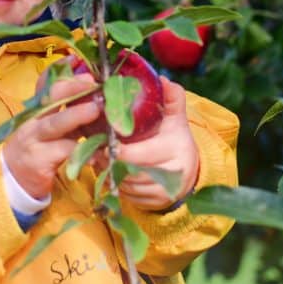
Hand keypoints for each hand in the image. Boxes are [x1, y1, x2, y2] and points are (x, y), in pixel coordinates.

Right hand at [3, 73, 100, 199]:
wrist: (14, 179)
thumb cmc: (39, 148)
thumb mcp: (49, 126)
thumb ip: (67, 111)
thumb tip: (97, 93)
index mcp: (37, 109)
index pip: (45, 82)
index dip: (60, 69)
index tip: (76, 58)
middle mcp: (33, 120)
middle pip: (49, 98)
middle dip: (72, 87)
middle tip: (93, 82)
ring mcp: (34, 140)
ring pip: (55, 124)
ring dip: (76, 116)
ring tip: (95, 109)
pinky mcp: (40, 161)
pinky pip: (64, 153)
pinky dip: (83, 152)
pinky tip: (99, 152)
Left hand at [111, 77, 199, 210]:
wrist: (187, 168)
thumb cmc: (174, 138)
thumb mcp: (175, 117)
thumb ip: (171, 98)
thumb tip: (162, 79)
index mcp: (176, 149)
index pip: (139, 154)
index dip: (118, 150)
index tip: (104, 140)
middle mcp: (172, 175)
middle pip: (130, 172)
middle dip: (109, 162)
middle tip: (94, 150)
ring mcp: (163, 192)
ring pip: (126, 186)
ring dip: (109, 173)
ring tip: (98, 158)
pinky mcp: (154, 204)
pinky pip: (127, 196)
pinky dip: (115, 185)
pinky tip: (109, 171)